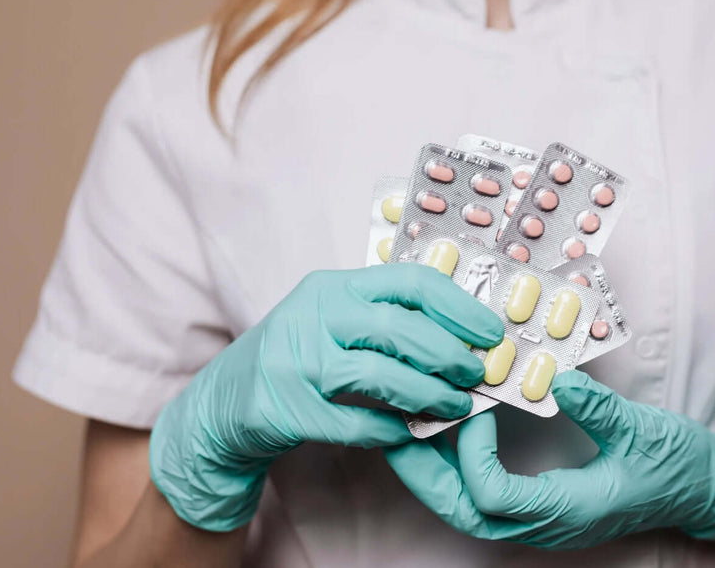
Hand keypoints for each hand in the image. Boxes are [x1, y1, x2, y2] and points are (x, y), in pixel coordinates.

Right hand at [150, 265, 503, 531]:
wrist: (223, 404)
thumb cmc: (296, 359)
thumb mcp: (332, 321)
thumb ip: (384, 319)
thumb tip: (463, 333)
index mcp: (334, 288)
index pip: (409, 282)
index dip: (458, 307)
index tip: (491, 331)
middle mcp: (313, 315)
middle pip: (400, 328)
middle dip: (450, 354)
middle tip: (477, 375)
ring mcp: (296, 361)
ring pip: (380, 375)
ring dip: (429, 395)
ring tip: (456, 407)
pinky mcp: (285, 407)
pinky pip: (354, 421)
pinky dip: (389, 429)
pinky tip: (408, 433)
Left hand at [384, 370, 714, 548]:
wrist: (701, 489)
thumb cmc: (677, 464)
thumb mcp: (645, 430)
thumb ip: (601, 410)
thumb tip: (556, 380)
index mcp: (566, 510)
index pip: (491, 497)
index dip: (470, 453)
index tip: (476, 407)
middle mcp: (545, 524)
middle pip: (462, 511)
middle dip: (423, 472)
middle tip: (396, 428)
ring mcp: (540, 519)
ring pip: (466, 509)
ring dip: (434, 470)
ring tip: (410, 427)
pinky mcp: (540, 506)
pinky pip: (484, 496)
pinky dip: (457, 468)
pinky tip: (450, 432)